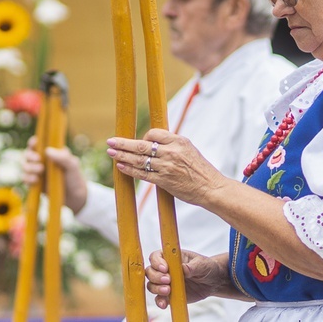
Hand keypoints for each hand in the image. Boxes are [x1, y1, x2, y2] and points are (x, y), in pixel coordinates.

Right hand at [22, 136, 87, 213]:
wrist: (74, 197)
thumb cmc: (75, 177)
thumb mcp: (73, 166)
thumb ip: (63, 157)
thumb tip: (48, 150)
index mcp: (51, 152)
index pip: (38, 143)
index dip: (33, 142)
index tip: (34, 143)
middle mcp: (42, 160)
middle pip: (28, 153)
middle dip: (30, 156)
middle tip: (38, 160)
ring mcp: (37, 172)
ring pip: (25, 165)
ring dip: (29, 167)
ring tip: (40, 172)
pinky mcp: (34, 183)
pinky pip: (25, 179)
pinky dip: (27, 178)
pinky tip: (36, 180)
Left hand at [106, 128, 227, 205]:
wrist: (211, 188)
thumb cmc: (201, 170)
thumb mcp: (189, 150)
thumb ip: (173, 146)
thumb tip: (155, 144)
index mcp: (179, 141)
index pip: (154, 133)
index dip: (144, 137)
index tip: (138, 142)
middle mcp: (172, 152)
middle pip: (142, 145)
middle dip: (123, 143)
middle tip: (110, 141)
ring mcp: (167, 167)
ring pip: (139, 159)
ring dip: (122, 156)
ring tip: (111, 153)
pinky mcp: (164, 181)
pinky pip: (143, 174)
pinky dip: (130, 170)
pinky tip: (121, 166)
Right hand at [145, 250, 231, 308]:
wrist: (212, 281)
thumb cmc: (206, 267)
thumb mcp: (202, 264)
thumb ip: (193, 266)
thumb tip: (184, 268)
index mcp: (171, 257)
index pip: (156, 256)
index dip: (157, 262)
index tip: (165, 268)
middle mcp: (165, 269)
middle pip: (150, 271)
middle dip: (156, 276)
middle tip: (168, 280)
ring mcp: (166, 282)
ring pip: (152, 285)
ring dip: (156, 288)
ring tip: (168, 291)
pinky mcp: (169, 295)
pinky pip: (159, 298)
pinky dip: (159, 301)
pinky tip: (164, 304)